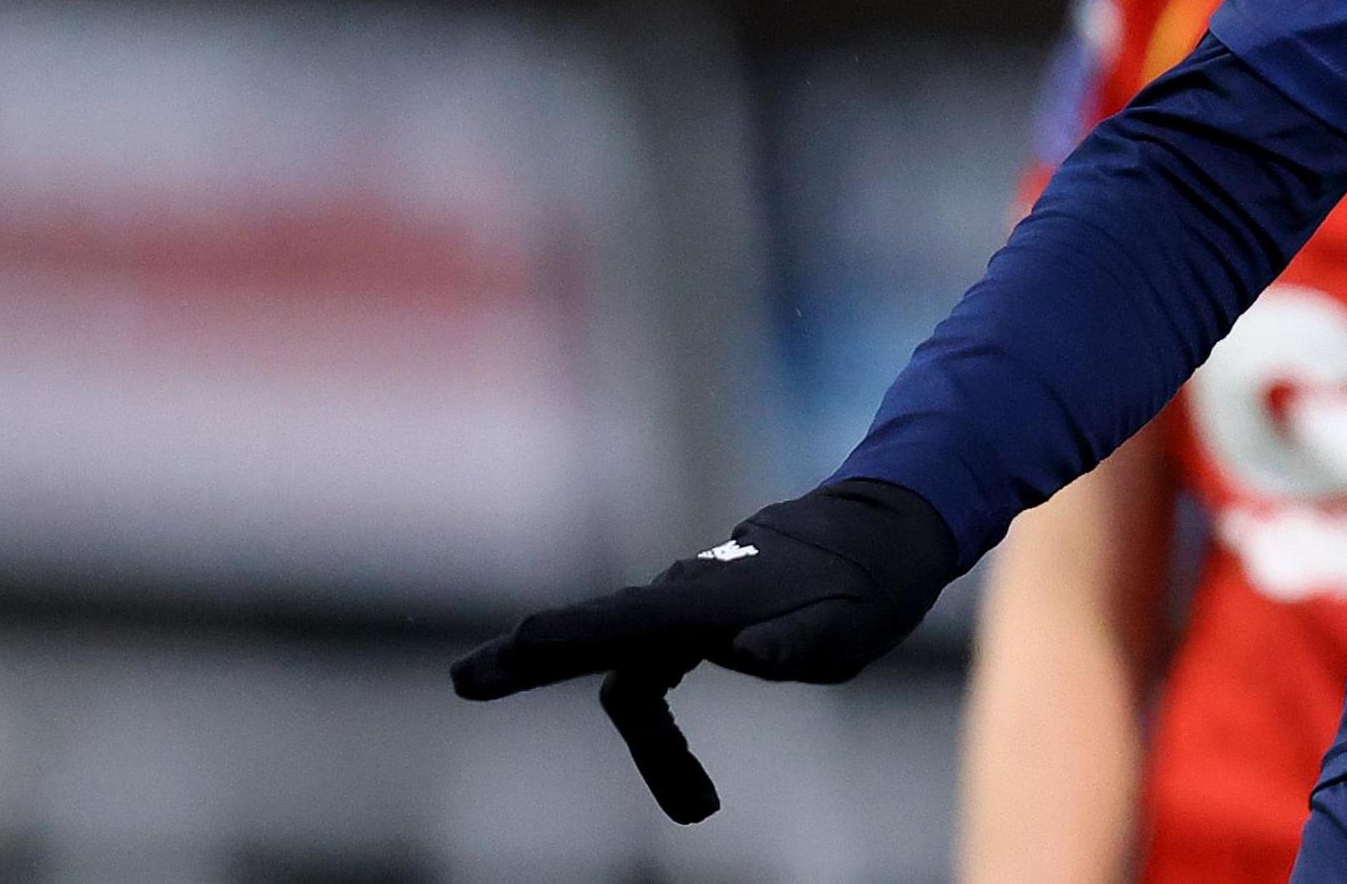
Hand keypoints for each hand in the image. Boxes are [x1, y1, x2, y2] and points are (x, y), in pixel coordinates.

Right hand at [450, 478, 959, 821]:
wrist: (879, 540)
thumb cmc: (866, 588)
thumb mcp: (849, 627)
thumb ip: (795, 643)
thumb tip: (736, 653)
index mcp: (715, 599)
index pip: (631, 617)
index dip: (573, 632)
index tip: (520, 642)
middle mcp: (686, 596)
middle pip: (598, 635)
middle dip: (532, 657)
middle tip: (468, 679)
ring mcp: (685, 608)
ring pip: (636, 680)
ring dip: (654, 749)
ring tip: (698, 808)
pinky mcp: (694, 624)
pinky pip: (656, 678)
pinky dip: (663, 734)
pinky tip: (691, 787)